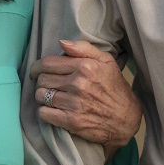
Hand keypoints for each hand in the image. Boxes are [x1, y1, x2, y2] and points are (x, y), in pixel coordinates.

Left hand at [30, 39, 142, 159]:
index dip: (37, 67)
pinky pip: (44, 114)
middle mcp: (78, 84)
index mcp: (84, 67)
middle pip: (42, 79)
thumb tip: (62, 43)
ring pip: (41, 96)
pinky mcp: (72, 121)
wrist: (126, 119)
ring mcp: (74, 103)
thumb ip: (83, 48)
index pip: (47, 63)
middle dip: (41, 82)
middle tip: (46, 85)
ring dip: (42, 97)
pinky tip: (52, 110)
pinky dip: (44, 112)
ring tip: (49, 97)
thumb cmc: (115, 87)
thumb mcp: (106, 61)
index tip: (36, 71)